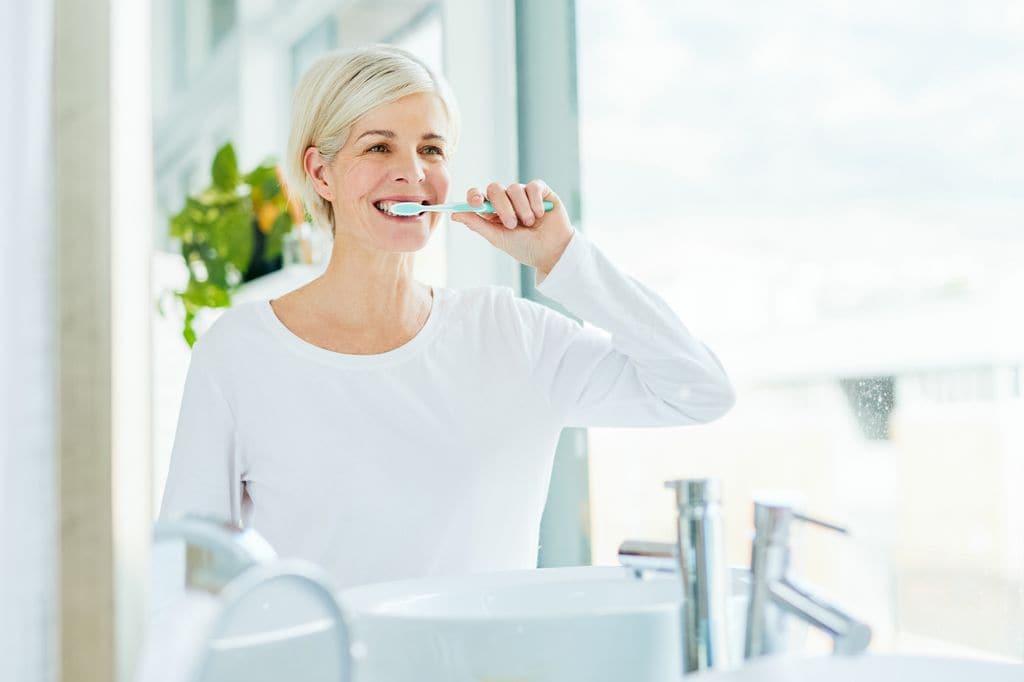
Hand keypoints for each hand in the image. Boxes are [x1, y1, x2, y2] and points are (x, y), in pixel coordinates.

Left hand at [450, 180, 573, 278]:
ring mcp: (523, 194)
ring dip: (521, 208)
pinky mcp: (541, 191)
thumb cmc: (524, 248)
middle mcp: (507, 200)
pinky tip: (541, 214)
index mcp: (493, 211)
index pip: (478, 195)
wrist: (551, 252)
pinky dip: (535, 202)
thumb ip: (477, 224)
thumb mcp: (498, 238)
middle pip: (495, 189)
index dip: (474, 195)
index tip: (475, 202)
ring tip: (530, 224)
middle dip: (502, 206)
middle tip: (511, 224)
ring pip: (515, 188)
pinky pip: (533, 186)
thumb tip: (454, 215)